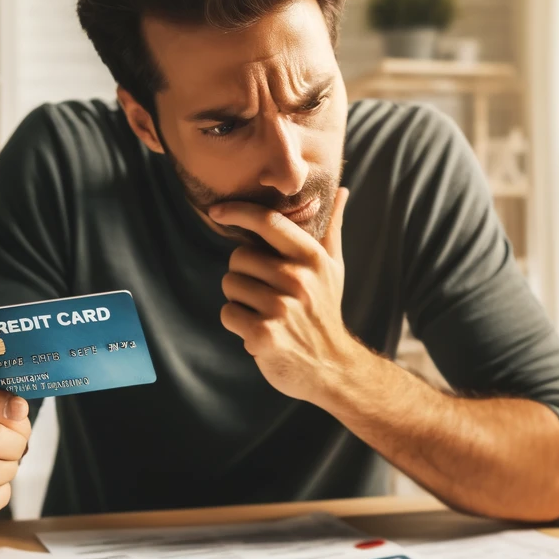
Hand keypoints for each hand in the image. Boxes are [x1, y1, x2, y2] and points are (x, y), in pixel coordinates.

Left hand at [210, 187, 357, 403]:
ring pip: (230, 285)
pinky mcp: (264, 335)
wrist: (332, 367)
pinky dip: (237, 323)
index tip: (217, 210)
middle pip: (239, 257)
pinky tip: (257, 330)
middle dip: (243, 274)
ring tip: (263, 312)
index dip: (238, 211)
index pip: (268, 222)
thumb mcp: (334, 269)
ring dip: (239, 300)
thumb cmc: (325, 312)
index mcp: (312, 258)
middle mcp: (298, 280)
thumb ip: (331, 229)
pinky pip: (228, 313)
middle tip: (264, 292)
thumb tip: (340, 190)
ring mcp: (281, 308)